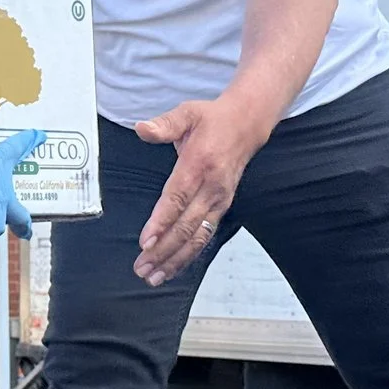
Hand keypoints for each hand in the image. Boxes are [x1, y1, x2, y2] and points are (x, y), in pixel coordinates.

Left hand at [132, 95, 268, 285]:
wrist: (246, 125)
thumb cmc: (213, 120)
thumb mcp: (187, 113)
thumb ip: (164, 124)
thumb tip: (142, 128)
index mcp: (198, 164)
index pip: (176, 198)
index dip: (161, 222)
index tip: (145, 242)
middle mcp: (211, 187)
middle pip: (186, 225)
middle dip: (163, 250)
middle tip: (142, 267)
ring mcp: (218, 200)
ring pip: (197, 237)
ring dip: (175, 259)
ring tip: (154, 276)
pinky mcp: (221, 207)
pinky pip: (205, 235)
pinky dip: (189, 254)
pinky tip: (173, 267)